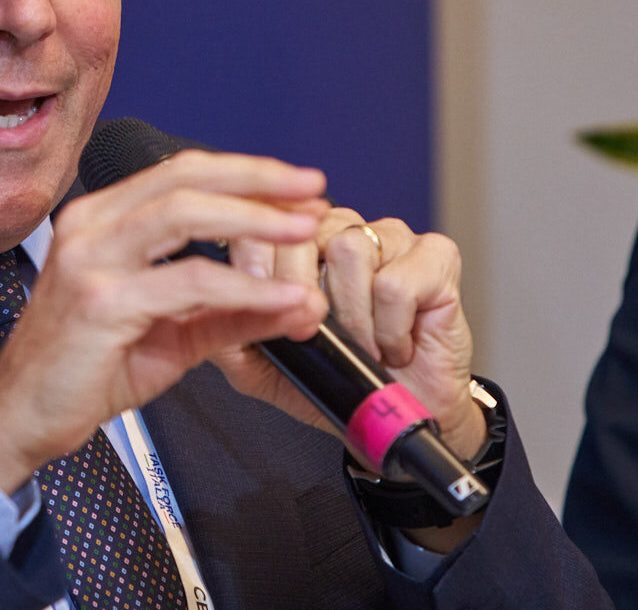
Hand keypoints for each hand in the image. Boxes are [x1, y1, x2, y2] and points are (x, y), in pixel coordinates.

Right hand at [0, 150, 329, 492]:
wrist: (23, 417)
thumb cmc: (86, 371)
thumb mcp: (171, 333)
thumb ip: (229, 312)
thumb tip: (298, 303)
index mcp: (101, 219)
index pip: (181, 174)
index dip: (244, 174)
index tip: (298, 187)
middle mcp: (90, 225)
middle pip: (186, 178)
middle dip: (257, 179)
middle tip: (313, 190)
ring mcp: (91, 259)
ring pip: (185, 213)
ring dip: (254, 219)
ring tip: (304, 229)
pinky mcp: (101, 302)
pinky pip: (187, 281)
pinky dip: (244, 285)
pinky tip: (282, 298)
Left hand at [211, 207, 486, 466]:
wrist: (401, 418)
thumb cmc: (336, 382)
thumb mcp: (261, 365)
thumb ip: (226, 328)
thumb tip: (201, 297)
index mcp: (299, 244)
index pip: (262, 219)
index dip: (254, 260)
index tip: (255, 297)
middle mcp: (342, 229)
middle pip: (303, 231)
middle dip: (298, 291)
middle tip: (313, 333)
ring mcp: (391, 237)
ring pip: (351, 251)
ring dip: (351, 317)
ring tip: (361, 345)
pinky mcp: (436, 257)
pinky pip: (396, 281)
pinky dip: (389, 327)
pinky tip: (393, 345)